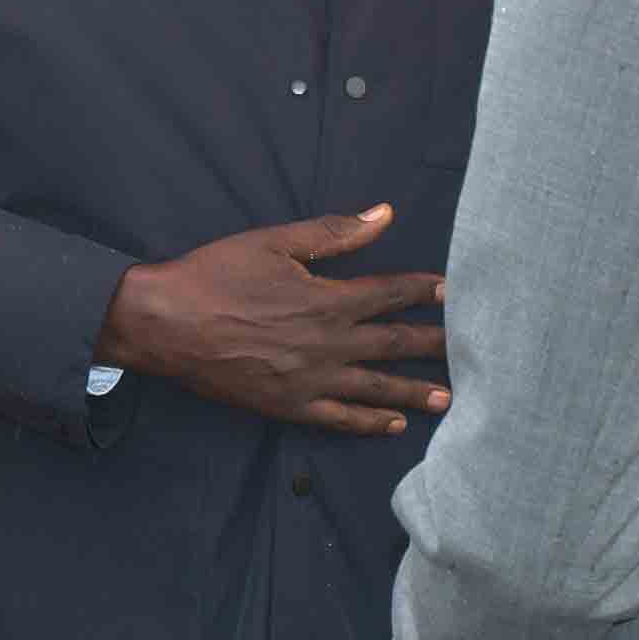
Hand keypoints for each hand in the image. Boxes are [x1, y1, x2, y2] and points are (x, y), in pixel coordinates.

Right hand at [96, 204, 449, 435]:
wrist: (165, 323)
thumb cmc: (215, 275)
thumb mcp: (274, 243)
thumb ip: (334, 233)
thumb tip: (384, 214)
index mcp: (328, 300)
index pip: (390, 294)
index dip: (424, 291)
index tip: (454, 292)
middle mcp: (329, 344)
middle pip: (394, 344)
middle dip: (434, 345)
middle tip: (473, 351)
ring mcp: (311, 380)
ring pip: (377, 388)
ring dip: (415, 392)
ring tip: (449, 398)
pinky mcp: (290, 405)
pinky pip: (340, 419)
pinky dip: (370, 423)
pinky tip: (393, 425)